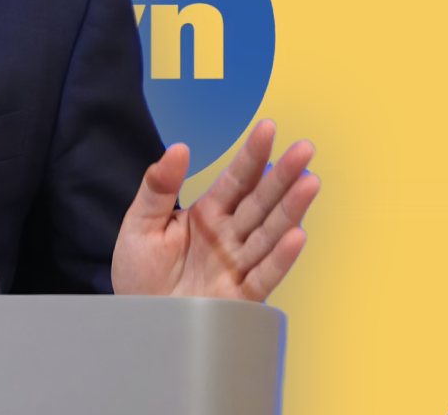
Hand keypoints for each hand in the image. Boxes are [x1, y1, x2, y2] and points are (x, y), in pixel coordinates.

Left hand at [110, 119, 317, 300]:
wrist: (137, 319)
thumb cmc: (139, 272)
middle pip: (260, 202)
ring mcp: (237, 265)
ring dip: (290, 209)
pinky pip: (263, 275)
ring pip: (268, 233)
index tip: (267, 129)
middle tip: (304, 149)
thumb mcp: (140, 223)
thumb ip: (158, 188)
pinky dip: (280, 257)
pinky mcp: (239, 297)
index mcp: (207, 215)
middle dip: (282, 175)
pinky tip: (297, 235)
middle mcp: (228, 236)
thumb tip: (177, 148)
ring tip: (309, 183)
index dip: (251, 155)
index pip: (235, 180)